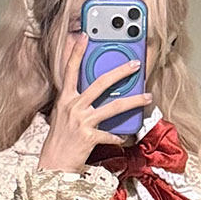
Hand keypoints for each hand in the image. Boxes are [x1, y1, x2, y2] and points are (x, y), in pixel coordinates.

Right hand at [38, 33, 149, 172]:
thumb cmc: (59, 140)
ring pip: (113, 106)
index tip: (85, 35)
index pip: (70, 70)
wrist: (53, 163)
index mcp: (65, 99)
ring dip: (133, 101)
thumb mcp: (63, 115)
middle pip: (101, 82)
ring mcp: (82, 121)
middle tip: (135, 64)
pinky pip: (110, 134)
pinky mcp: (89, 137)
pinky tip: (124, 137)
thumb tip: (90, 93)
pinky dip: (118, 136)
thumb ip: (75, 102)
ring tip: (147, 97)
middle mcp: (73, 107)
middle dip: (121, 71)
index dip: (77, 52)